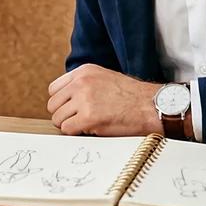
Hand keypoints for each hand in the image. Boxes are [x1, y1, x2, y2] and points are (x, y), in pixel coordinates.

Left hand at [46, 64, 161, 136]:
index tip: (72, 109)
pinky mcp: (89, 117)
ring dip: (69, 125)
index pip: (54, 89)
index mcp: (84, 71)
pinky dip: (76, 133)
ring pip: (57, 118)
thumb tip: (66, 101)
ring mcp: (84, 99)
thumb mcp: (105, 78)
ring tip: (87, 125)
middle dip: (63, 115)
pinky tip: (91, 130)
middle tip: (78, 120)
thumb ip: (84, 85)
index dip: (62, 103)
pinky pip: (67, 129)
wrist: (151, 106)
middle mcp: (81, 82)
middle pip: (53, 104)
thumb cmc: (132, 96)